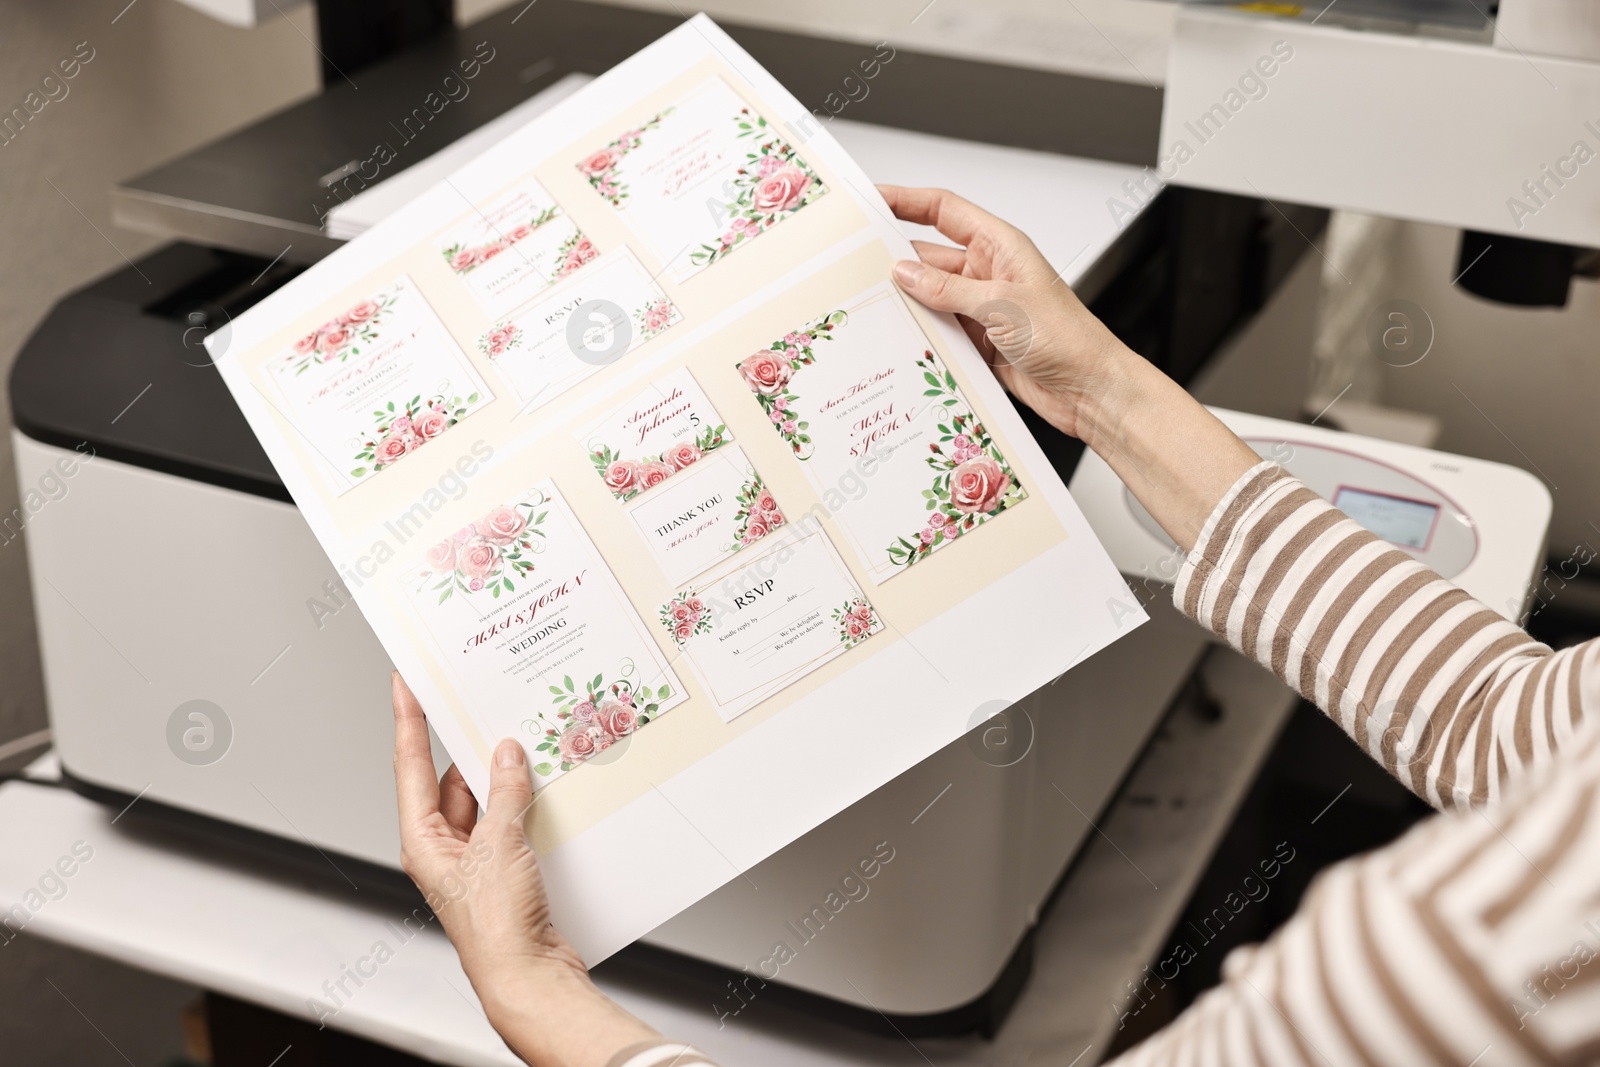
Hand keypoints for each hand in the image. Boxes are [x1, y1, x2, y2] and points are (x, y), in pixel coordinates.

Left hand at [391, 673, 658, 1065]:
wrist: (529, 975)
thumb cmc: (496, 929)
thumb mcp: (500, 846)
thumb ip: (506, 794)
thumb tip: (507, 754)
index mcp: (423, 839)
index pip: (410, 763)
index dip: (407, 718)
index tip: (406, 681)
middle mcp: (444, 847)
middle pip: (451, 778)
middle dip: (470, 744)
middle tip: (482, 703)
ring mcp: (475, 858)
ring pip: (486, 798)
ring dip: (506, 775)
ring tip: (525, 741)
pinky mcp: (505, 868)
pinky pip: (511, 819)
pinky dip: (526, 800)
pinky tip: (545, 783)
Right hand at [880, 185, 1259, 550]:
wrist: (1090, 390)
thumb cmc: (1069, 338)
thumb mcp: (1002, 306)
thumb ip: (948, 289)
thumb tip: (904, 272)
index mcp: (1000, 246)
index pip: (944, 211)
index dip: (906, 200)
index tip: (871, 199)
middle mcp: (988, 273)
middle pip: (929, 257)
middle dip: (895, 260)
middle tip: (855, 264)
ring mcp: (981, 309)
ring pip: (929, 298)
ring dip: (907, 305)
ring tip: (872, 308)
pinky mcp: (978, 342)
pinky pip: (939, 333)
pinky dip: (920, 337)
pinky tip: (899, 342)